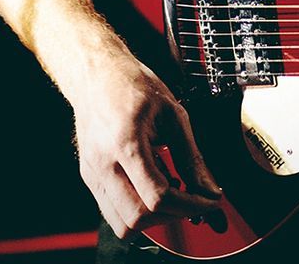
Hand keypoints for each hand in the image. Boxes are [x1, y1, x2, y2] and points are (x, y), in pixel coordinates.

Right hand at [68, 50, 224, 237]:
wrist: (96, 73)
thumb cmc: (132, 85)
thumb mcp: (172, 114)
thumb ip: (191, 157)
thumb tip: (209, 189)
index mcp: (125, 143)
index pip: (158, 198)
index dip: (190, 206)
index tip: (207, 202)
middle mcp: (103, 163)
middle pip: (138, 219)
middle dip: (171, 217)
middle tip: (189, 200)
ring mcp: (92, 172)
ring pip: (121, 224)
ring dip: (152, 220)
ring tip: (168, 195)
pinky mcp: (89, 176)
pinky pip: (112, 211)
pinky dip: (135, 211)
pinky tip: (149, 187)